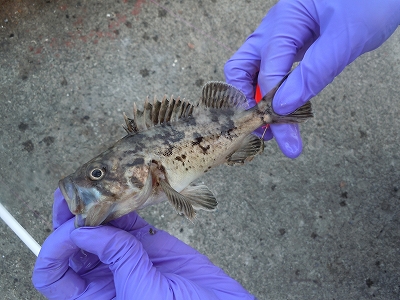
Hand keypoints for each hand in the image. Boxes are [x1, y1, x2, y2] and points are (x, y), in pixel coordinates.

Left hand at [32, 189, 254, 298]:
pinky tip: (117, 193)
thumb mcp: (143, 291)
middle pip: (70, 245)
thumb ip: (117, 259)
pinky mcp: (144, 241)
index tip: (73, 230)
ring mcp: (124, 255)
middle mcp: (103, 276)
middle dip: (67, 220)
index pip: (53, 273)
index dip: (55, 249)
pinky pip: (124, 220)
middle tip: (71, 195)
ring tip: (91, 187)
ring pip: (96, 228)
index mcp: (93, 297)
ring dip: (92, 207)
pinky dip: (119, 205)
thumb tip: (84, 231)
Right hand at [225, 0, 399, 157]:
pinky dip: (273, 91)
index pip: (267, 71)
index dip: (271, 105)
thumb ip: (314, 72)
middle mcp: (274, 29)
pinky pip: (272, 69)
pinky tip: (284, 106)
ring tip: (274, 126)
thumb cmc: (369, 0)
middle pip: (242, 69)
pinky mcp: (292, 44)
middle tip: (264, 130)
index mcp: (283, 22)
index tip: (281, 133)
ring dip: (258, 100)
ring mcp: (281, 36)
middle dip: (248, 102)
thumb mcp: (346, 37)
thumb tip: (282, 106)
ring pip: (253, 71)